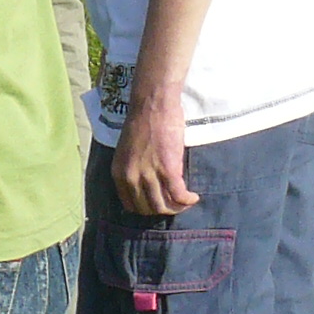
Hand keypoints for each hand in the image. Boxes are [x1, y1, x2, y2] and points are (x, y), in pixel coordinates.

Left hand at [112, 85, 200, 217]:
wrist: (153, 103)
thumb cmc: (143, 122)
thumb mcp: (128, 151)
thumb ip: (132, 169)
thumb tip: (145, 186)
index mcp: (119, 173)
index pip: (130, 206)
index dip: (147, 209)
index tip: (158, 204)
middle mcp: (131, 177)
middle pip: (148, 209)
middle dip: (163, 209)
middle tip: (175, 203)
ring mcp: (149, 174)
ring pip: (163, 206)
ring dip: (177, 208)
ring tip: (186, 202)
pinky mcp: (168, 169)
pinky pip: (178, 195)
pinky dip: (187, 201)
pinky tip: (194, 198)